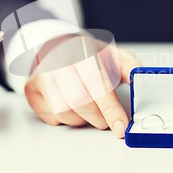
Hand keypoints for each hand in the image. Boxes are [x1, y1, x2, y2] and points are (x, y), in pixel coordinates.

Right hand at [25, 34, 140, 137]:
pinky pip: (51, 117)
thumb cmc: (86, 54)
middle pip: (79, 102)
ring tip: (88, 108)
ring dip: (82, 119)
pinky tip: (71, 106)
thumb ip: (129, 66)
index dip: (110, 109)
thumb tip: (141, 80)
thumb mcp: (112, 54)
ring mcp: (41, 76)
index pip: (97, 84)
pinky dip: (66, 119)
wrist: (56, 46)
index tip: (121, 126)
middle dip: (99, 117)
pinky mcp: (31, 90)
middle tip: (107, 118)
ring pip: (64, 113)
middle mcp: (58, 63)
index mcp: (81, 51)